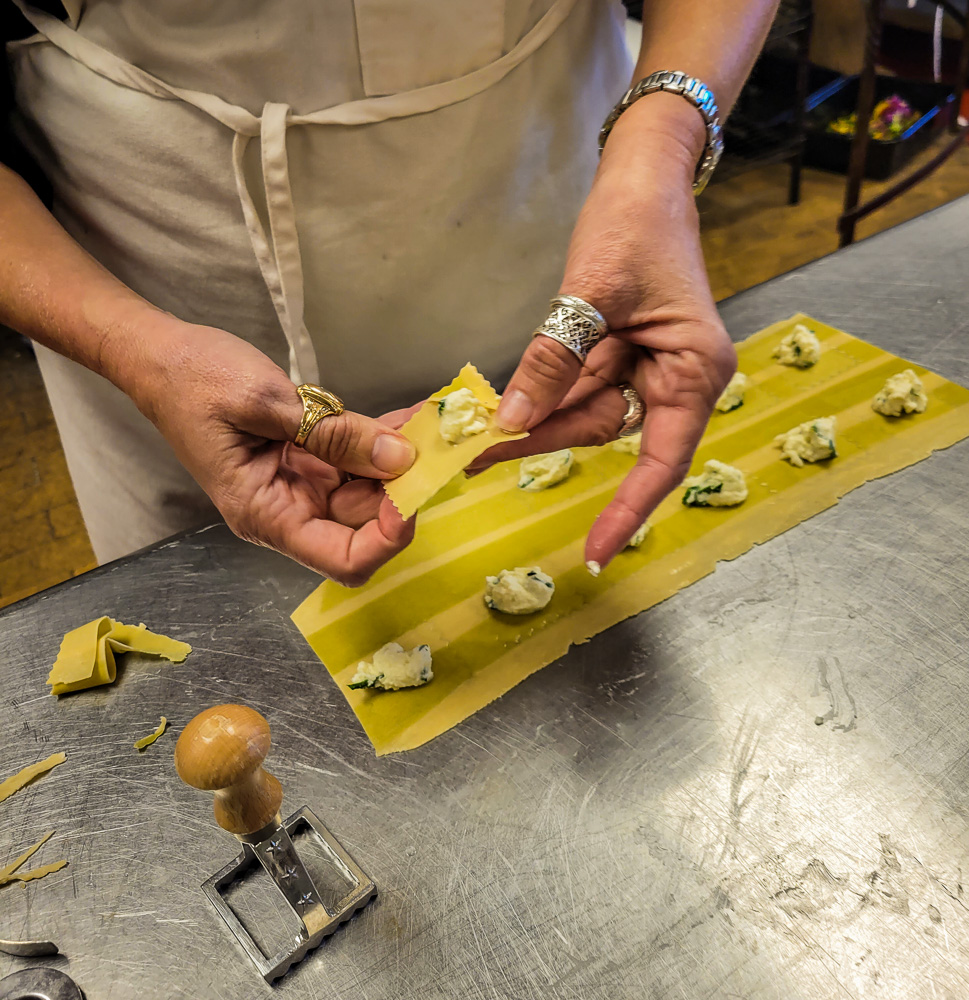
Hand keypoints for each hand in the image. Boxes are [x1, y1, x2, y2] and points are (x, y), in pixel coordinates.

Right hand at [108, 317, 417, 585]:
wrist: (163, 356)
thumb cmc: (196, 381)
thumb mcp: (268, 405)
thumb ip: (336, 435)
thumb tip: (401, 460)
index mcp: (267, 514)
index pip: (343, 560)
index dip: (385, 540)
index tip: (411, 495)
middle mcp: (290, 508)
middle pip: (364, 522)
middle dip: (403, 488)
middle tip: (438, 445)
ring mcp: (302, 482)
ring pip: (369, 488)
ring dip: (402, 460)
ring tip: (432, 424)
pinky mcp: (310, 456)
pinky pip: (358, 457)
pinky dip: (385, 438)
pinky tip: (412, 416)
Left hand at [491, 97, 736, 570]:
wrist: (644, 176)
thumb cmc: (637, 222)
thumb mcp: (592, 291)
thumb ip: (555, 358)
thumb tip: (511, 421)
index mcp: (693, 370)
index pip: (663, 459)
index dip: (630, 509)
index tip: (597, 550)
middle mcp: (675, 379)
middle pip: (608, 434)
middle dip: (544, 445)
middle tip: (478, 459)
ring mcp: (646, 369)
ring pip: (585, 414)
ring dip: (533, 423)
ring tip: (473, 435)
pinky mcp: (620, 356)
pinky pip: (577, 388)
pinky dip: (541, 397)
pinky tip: (501, 409)